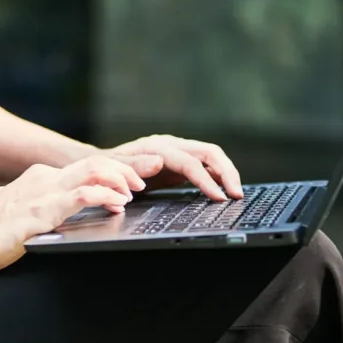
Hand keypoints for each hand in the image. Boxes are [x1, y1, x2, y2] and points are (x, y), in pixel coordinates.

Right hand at [0, 155, 145, 271]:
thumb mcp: (25, 210)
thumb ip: (47, 206)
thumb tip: (68, 213)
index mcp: (41, 177)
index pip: (85, 167)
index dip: (112, 172)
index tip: (129, 184)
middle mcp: (44, 177)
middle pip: (94, 163)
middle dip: (123, 171)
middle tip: (140, 185)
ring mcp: (43, 191)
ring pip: (92, 172)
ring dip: (119, 180)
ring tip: (132, 194)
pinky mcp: (42, 210)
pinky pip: (81, 195)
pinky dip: (104, 196)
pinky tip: (115, 204)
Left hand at [108, 135, 242, 201]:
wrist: (104, 164)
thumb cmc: (109, 168)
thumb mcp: (116, 168)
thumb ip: (134, 166)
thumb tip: (158, 162)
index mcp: (157, 147)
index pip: (190, 162)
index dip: (206, 179)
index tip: (219, 197)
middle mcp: (171, 145)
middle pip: (208, 151)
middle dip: (226, 172)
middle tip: (237, 195)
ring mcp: (177, 151)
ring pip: (211, 155)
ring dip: (226, 172)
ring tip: (236, 193)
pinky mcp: (180, 160)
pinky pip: (205, 164)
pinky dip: (218, 175)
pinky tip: (224, 189)